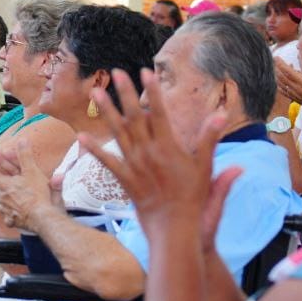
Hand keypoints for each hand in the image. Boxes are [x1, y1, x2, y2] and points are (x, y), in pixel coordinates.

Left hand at [0, 139, 53, 229]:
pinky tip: (11, 216)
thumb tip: (22, 139)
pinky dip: (7, 217)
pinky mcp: (13, 222)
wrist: (43, 218)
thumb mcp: (33, 171)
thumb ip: (26, 156)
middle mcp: (4, 198)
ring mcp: (7, 211)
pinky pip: (6, 219)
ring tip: (0, 200)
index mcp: (7, 184)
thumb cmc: (39, 195)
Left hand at [78, 70, 240, 248]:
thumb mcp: (205, 168)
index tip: (145, 72)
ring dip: (106, 112)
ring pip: (117, 133)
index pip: (158, 112)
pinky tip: (82, 137)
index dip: (152, 91)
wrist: (175, 228)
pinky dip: (94, 149)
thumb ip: (209, 140)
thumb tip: (220, 115)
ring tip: (95, 92)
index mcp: (168, 147)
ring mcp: (134, 165)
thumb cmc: (193, 199)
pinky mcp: (124, 179)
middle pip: (134, 117)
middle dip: (125, 93)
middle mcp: (148, 153)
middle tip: (116, 72)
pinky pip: (106, 161)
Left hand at [276, 54, 301, 115]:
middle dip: (276, 68)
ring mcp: (294, 94)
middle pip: (282, 77)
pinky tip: (277, 78)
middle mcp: (297, 89)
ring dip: (276, 75)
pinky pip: (282, 90)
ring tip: (274, 66)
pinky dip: (278, 83)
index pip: (289, 73)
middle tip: (272, 59)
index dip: (282, 65)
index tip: (276, 57)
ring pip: (281, 84)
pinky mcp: (294, 98)